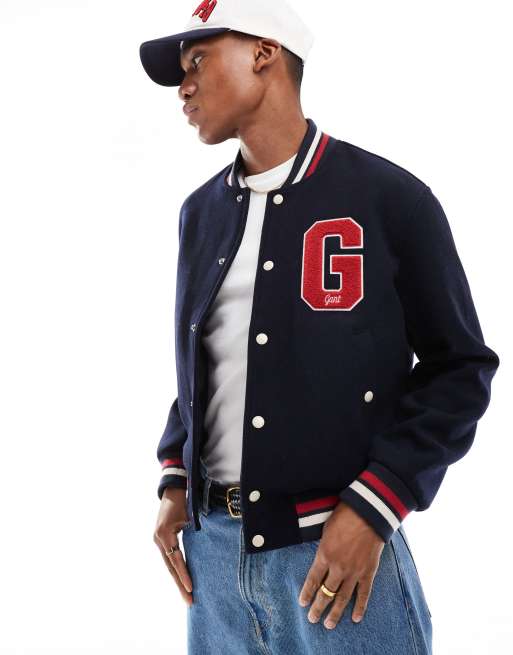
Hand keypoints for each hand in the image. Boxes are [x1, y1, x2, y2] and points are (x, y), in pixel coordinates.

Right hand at [153, 487, 193, 606]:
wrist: (173, 488)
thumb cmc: (184, 500)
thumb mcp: (190, 516)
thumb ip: (196, 532)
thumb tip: (207, 549)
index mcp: (165, 534)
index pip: (176, 560)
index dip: (184, 575)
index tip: (191, 588)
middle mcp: (159, 539)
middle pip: (171, 567)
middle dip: (180, 584)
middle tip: (189, 601)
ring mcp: (158, 540)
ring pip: (169, 564)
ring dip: (178, 579)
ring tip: (187, 595)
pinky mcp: (162, 539)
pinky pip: (169, 558)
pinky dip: (176, 569)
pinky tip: (182, 580)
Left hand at [298, 500, 384, 628]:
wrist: (369, 513)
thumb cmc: (345, 516)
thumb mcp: (327, 530)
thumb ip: (324, 547)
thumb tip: (322, 557)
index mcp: (324, 555)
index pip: (312, 580)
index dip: (307, 593)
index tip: (303, 604)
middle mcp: (338, 567)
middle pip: (326, 593)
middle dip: (318, 608)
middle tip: (313, 619)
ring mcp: (354, 572)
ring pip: (343, 598)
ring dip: (335, 613)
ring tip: (329, 625)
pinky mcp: (368, 572)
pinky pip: (364, 594)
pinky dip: (360, 607)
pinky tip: (355, 618)